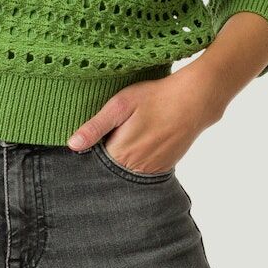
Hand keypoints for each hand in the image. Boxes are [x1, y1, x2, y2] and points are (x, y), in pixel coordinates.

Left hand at [66, 64, 224, 173]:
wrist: (194, 100)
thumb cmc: (154, 98)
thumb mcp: (119, 105)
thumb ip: (95, 127)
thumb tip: (72, 145)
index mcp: (121, 154)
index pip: (94, 162)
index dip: (90, 149)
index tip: (90, 138)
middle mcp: (137, 168)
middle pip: (111, 168)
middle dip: (106, 154)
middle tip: (113, 131)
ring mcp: (153, 169)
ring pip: (128, 169)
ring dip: (123, 156)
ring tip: (128, 133)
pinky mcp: (166, 166)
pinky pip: (144, 168)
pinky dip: (139, 158)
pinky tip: (143, 138)